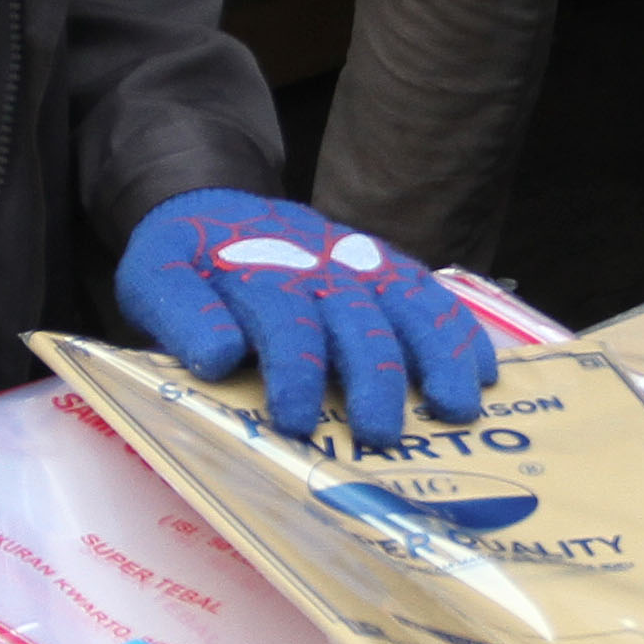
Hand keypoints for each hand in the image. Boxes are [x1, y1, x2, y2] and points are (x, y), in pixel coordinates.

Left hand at [114, 190, 499, 440]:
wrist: (219, 208)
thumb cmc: (190, 264)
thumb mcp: (156, 279)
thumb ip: (179, 316)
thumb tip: (220, 355)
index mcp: (255, 269)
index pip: (282, 319)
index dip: (293, 369)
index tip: (295, 419)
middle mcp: (317, 264)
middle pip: (354, 319)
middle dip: (371, 378)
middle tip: (378, 435)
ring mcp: (358, 262)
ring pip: (406, 306)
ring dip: (434, 357)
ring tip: (455, 409)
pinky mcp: (385, 267)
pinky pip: (431, 296)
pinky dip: (460, 332)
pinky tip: (487, 372)